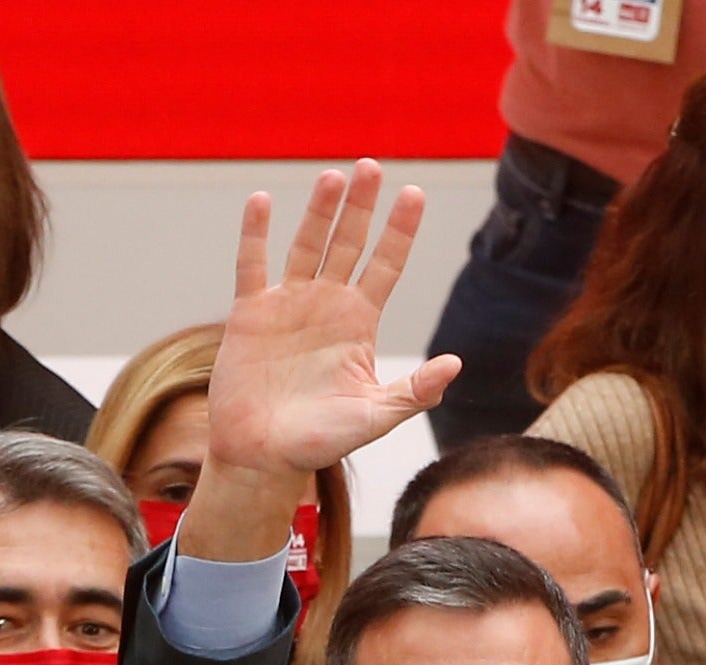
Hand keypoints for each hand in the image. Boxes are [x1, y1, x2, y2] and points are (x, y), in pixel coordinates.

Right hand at [181, 160, 460, 562]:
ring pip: (306, 245)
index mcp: (359, 323)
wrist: (263, 457)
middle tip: (372, 167)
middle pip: (348, 243)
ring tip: (333, 177)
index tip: (414, 194)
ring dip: (318, 211)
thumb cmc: (319, 442)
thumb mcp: (375, 417)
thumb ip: (413, 392)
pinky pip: (253, 265)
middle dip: (361, 206)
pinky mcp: (250, 313)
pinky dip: (255, 234)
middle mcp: (326, 305)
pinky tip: (261, 201)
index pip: (385, 265)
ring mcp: (287, 304)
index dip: (400, 231)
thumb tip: (455, 365)